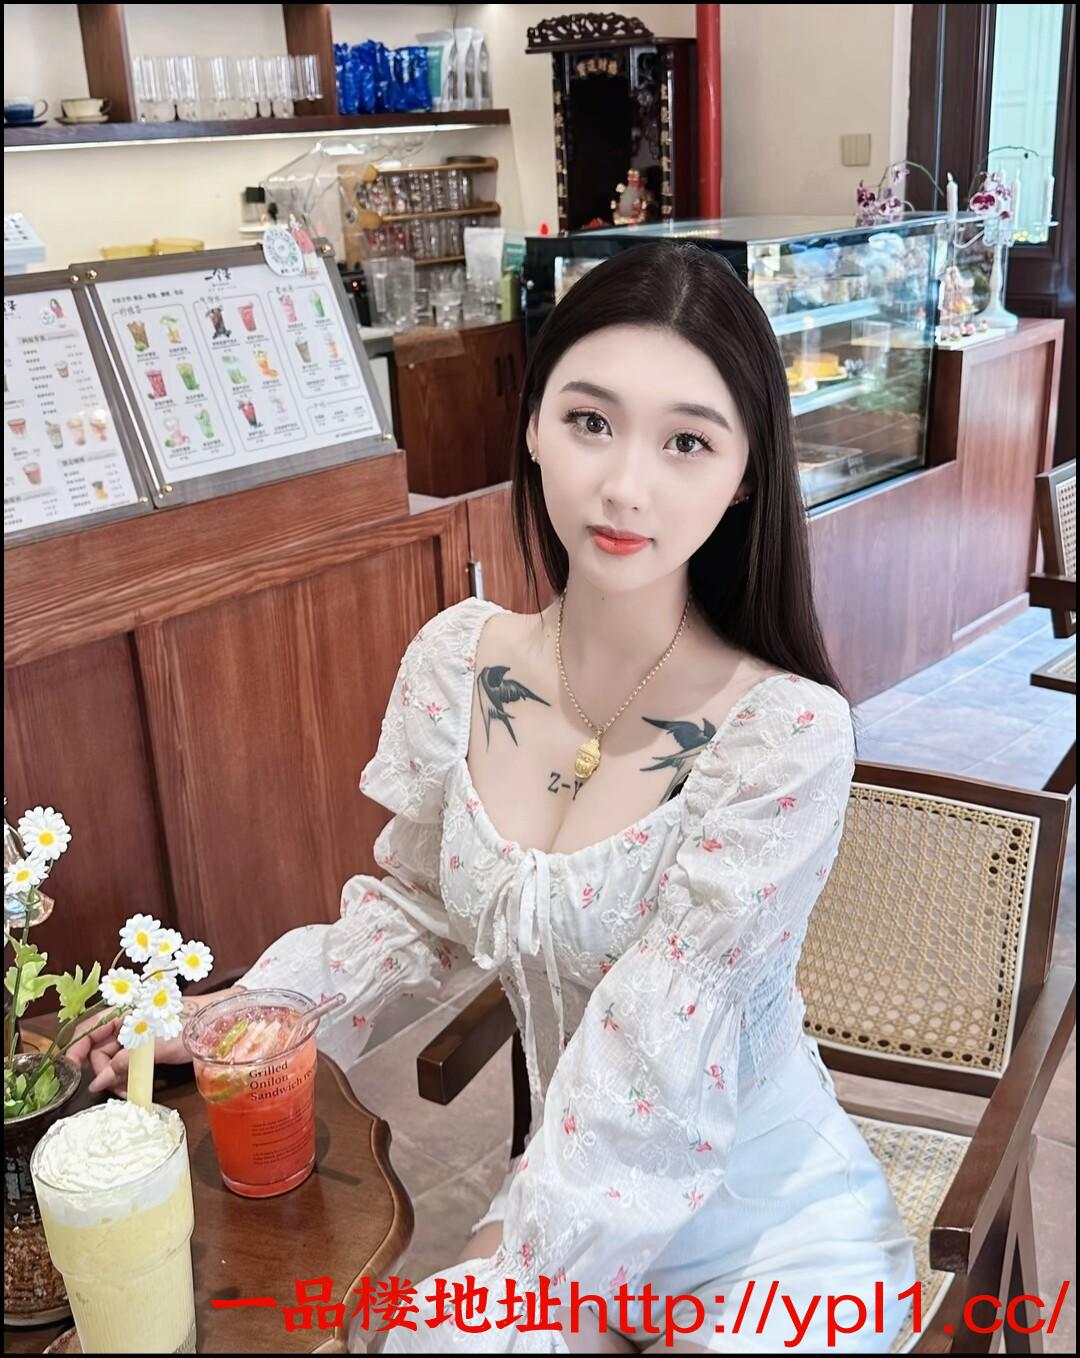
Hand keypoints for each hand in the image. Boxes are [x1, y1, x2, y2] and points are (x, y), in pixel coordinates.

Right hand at [65, 1011, 190, 1096]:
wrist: (217, 1025)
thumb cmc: (188, 1025)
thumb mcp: (153, 1046)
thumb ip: (124, 1063)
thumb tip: (98, 1083)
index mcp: (124, 1012)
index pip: (89, 1029)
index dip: (76, 1049)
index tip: (71, 1071)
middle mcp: (126, 1023)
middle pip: (99, 1049)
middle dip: (102, 1071)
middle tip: (113, 1090)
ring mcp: (136, 1036)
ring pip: (113, 1059)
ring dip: (115, 1077)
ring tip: (126, 1092)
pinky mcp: (146, 1048)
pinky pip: (127, 1063)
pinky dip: (126, 1076)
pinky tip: (133, 1087)